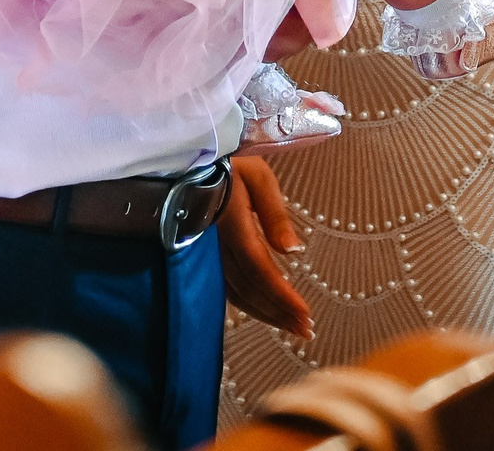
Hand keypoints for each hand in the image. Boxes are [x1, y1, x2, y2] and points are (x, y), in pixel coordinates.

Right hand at [220, 158, 310, 337]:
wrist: (186, 163)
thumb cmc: (230, 164)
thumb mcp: (258, 177)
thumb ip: (275, 214)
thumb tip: (294, 251)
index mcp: (233, 224)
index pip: (260, 269)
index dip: (282, 296)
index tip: (306, 316)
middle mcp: (217, 245)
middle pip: (249, 289)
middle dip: (279, 312)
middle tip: (306, 331)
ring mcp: (206, 253)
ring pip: (235, 293)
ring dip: (265, 313)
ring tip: (291, 326)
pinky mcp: (202, 256)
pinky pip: (225, 286)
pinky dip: (247, 303)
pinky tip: (263, 310)